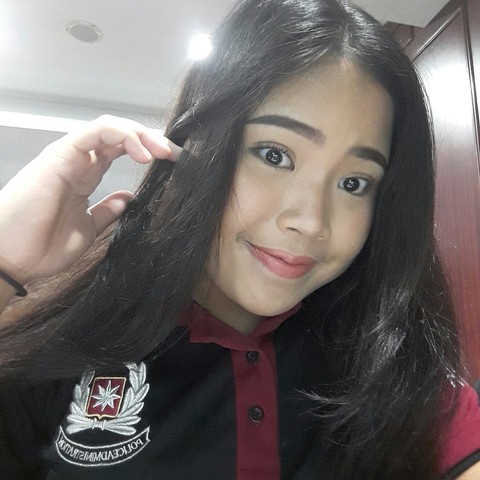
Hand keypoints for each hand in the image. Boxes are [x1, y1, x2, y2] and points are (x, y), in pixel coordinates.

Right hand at [0, 115, 180, 284]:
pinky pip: (95, 132)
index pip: (120, 150)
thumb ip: (107, 211)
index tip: (174, 163)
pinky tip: (141, 153)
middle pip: (120, 135)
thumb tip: (128, 198)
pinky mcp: (61, 154)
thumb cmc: (43, 247)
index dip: (148, 151)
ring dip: (141, 134)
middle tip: (175, 154)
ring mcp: (69, 156)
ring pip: (109, 127)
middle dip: (151, 139)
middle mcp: (79, 162)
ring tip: (163, 152)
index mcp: (85, 176)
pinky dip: (122, 136)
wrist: (13, 261)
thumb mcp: (88, 229)